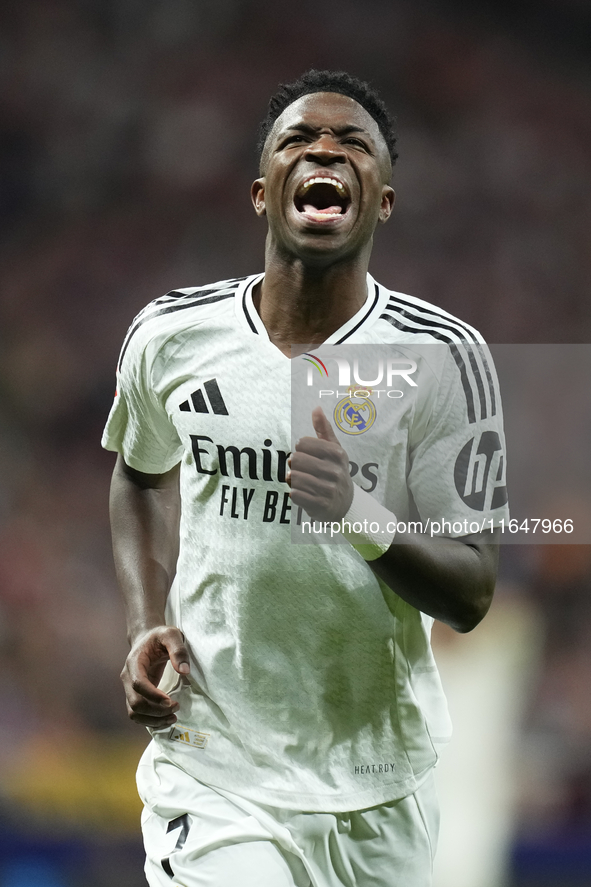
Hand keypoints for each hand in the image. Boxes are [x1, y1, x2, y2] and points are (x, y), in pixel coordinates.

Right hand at [120, 625, 189, 727]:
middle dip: (156, 711)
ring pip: (134, 713)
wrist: (147, 638)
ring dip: (153, 720)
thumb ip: (178, 650)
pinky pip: (138, 714)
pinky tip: (167, 719)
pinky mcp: (136, 695)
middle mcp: (128, 677)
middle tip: (176, 708)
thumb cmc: (160, 636)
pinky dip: (151, 721)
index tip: (171, 701)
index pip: (139, 684)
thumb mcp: (171, 635)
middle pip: (135, 703)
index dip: (154, 696)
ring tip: (173, 718)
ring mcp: (130, 688)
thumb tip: (184, 671)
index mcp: (134, 662)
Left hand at [288, 406, 353, 520]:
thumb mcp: (333, 449)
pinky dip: (295, 493)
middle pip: (295, 459)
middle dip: (294, 465)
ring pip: (294, 477)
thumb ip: (324, 429)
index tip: (305, 454)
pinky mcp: (320, 505)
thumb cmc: (334, 471)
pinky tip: (303, 493)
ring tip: (301, 481)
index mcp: (337, 453)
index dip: (299, 449)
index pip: (302, 443)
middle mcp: (335, 471)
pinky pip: (295, 494)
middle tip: (301, 469)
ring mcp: (328, 489)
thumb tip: (316, 408)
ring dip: (293, 479)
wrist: (345, 504)